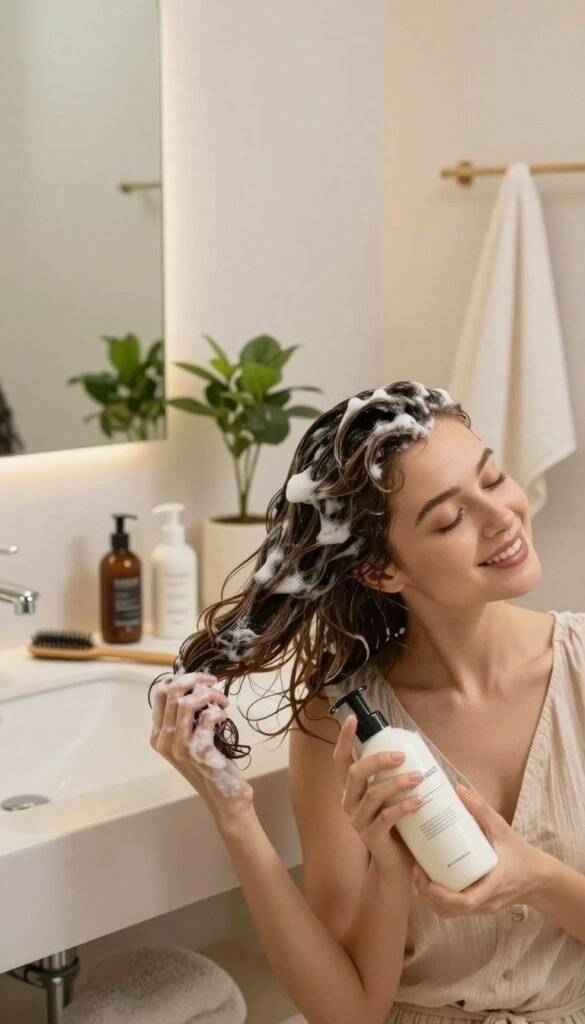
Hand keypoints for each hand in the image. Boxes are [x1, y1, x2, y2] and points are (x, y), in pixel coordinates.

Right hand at [149, 671, 253, 826]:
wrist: (224, 796)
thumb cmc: (210, 764)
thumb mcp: (189, 740)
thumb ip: (185, 717)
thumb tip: (195, 684)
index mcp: (159, 736)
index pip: (160, 694)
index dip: (181, 679)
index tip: (201, 680)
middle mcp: (165, 741)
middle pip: (172, 692)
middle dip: (195, 679)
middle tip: (213, 682)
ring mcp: (180, 747)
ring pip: (188, 702)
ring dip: (210, 694)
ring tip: (222, 701)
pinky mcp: (199, 751)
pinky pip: (208, 717)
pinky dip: (219, 711)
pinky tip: (225, 717)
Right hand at [333, 713, 420, 881]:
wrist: (397, 866)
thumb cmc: (397, 825)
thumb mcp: (392, 796)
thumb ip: (394, 776)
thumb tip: (415, 749)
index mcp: (352, 789)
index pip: (341, 760)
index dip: (344, 739)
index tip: (353, 719)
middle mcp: (349, 802)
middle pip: (356, 773)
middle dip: (378, 760)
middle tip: (401, 756)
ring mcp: (358, 821)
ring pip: (373, 794)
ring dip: (397, 783)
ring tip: (418, 777)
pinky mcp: (371, 837)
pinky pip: (386, 817)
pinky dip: (404, 806)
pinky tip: (419, 801)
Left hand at [412, 784, 542, 914]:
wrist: (538, 877)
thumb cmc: (520, 853)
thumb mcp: (503, 829)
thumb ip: (482, 809)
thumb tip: (458, 789)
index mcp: (493, 884)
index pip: (464, 902)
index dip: (441, 895)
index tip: (425, 877)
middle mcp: (486, 901)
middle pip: (451, 911)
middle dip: (428, 894)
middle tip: (416, 871)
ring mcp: (483, 908)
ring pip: (450, 914)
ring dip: (431, 900)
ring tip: (419, 876)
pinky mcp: (480, 907)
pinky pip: (455, 911)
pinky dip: (440, 901)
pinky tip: (431, 882)